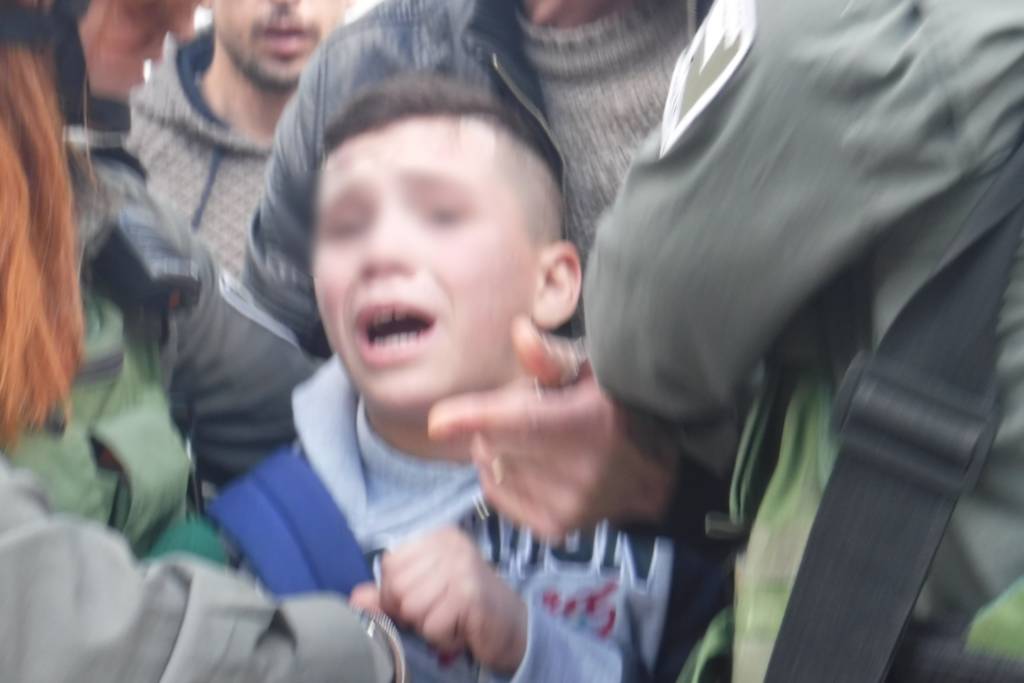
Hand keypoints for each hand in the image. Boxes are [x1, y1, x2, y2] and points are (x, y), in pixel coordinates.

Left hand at [349, 527, 527, 674]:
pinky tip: (462, 629)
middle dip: (412, 612)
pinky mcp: (470, 594)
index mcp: (438, 536)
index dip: (396, 593)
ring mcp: (462, 567)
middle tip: (440, 613)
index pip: (391, 564)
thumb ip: (390, 594)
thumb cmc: (466, 608)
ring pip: (412, 608)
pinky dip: (444, 638)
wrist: (514, 627)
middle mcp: (451, 545)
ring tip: (452, 619)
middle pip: (397, 587)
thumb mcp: (426, 595)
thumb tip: (355, 598)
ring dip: (429, 626)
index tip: (424, 600)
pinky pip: (432, 626)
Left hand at [428, 317, 675, 540]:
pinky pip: (494, 491)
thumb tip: (519, 332)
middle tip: (531, 411)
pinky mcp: (553, 529)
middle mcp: (579, 471)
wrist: (655, 478)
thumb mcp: (594, 373)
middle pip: (495, 439)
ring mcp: (566, 506)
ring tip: (538, 440)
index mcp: (591, 423)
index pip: (524, 420)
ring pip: (490, 465)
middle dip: (496, 419)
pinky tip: (532, 464)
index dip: (478, 417)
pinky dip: (500, 473)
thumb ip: (551, 358)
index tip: (438, 422)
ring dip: (498, 447)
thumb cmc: (617, 409)